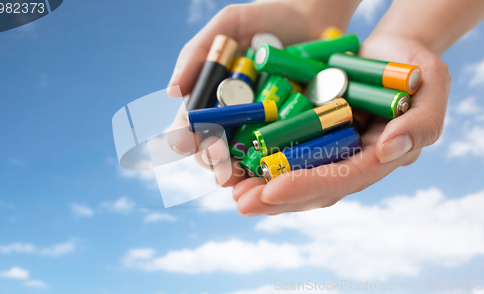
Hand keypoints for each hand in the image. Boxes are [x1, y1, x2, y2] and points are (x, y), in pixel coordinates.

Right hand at [166, 1, 358, 179]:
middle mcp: (232, 117)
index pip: (189, 127)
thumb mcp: (229, 24)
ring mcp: (261, 127)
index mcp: (211, 97)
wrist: (315, 16)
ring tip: (244, 180)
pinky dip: (273, 167)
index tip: (193, 142)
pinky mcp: (291, 131)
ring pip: (242, 160)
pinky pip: (279, 155)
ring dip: (239, 174)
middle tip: (221, 170)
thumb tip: (171, 92)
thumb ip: (197, 52)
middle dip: (213, 164)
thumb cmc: (267, 16)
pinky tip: (273, 177)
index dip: (188, 139)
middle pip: (212, 151)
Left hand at [232, 34, 450, 215]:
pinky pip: (284, 152)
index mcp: (378, 158)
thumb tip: (389, 150)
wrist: (392, 54)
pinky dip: (259, 159)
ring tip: (230, 190)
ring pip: (294, 175)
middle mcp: (350, 161)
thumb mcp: (432, 87)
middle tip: (241, 203)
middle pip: (312, 187)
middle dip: (275, 198)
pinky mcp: (313, 135)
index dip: (308, 186)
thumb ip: (419, 122)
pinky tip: (234, 164)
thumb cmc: (415, 69)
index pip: (342, 178)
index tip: (272, 191)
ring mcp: (330, 150)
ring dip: (261, 186)